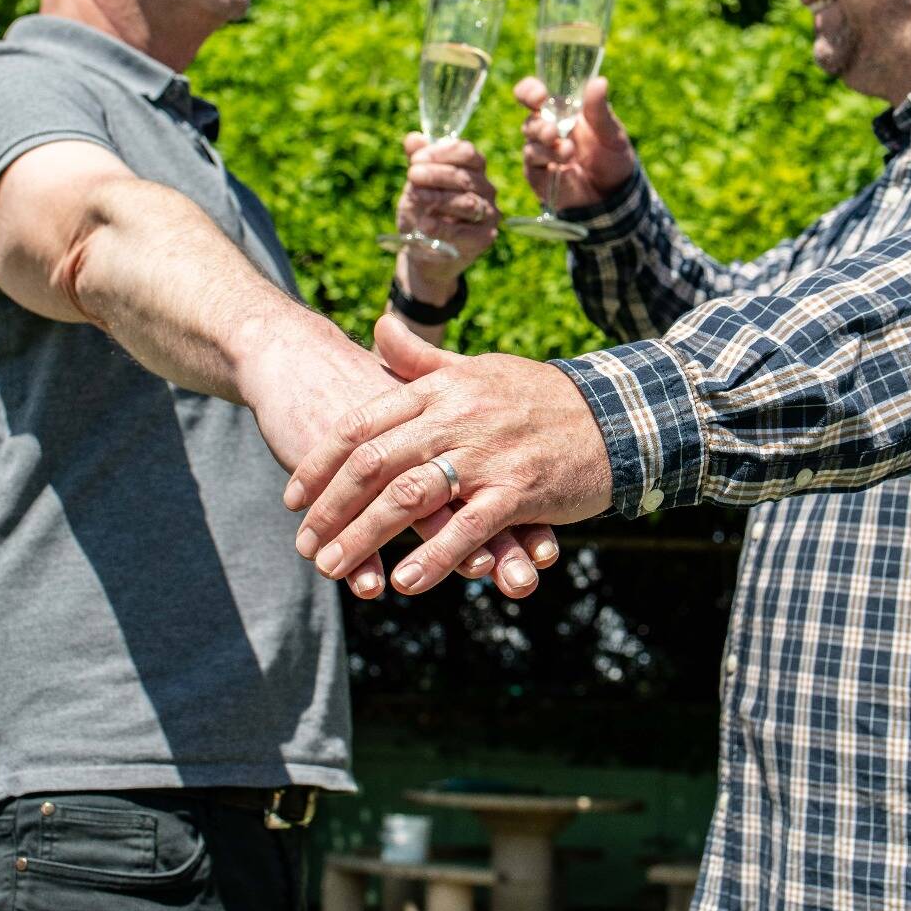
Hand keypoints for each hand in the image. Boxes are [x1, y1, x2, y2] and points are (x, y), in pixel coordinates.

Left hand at [283, 316, 612, 595]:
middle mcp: (457, 417)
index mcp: (441, 388)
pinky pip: (469, 527)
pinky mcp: (521, 490)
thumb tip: (376, 328)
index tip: (294, 496)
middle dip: (331, 508)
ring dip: (365, 536)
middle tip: (304, 545)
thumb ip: (420, 358)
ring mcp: (488, 454)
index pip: (363, 423)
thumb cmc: (539, 396)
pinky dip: (434, 556)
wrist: (616, 415)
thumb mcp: (476, 368)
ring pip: (411, 496)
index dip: (321, 462)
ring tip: (334, 568)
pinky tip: (404, 582)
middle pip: (375, 462)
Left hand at [395, 135, 498, 290]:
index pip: (467, 152)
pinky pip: (464, 232)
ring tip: (416, 197)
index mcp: (474, 170)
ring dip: (438, 198)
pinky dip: (442, 227)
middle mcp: (487, 190)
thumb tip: (412, 138)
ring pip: (468, 202)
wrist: (425, 251)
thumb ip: (417, 161)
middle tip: (411, 175)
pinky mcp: (483, 239)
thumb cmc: (424, 211)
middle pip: (465, 177)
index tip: (415, 159)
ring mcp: (488, 215)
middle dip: (435, 174)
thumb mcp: (417, 185)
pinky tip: (424, 224)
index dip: (441, 152)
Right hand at [516, 75, 636, 209]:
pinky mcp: (538, 175)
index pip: (531, 93)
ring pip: (531, 144)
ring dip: (547, 146)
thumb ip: (600, 109)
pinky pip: (533, 165)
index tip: (539, 95)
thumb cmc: (611, 155)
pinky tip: (565, 165)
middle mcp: (545, 129)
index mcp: (558, 110)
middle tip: (553, 130)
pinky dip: (547, 162)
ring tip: (569, 150)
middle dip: (540, 125)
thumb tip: (599, 81)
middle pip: (529, 121)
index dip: (529, 91)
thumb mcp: (610, 131)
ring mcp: (540, 152)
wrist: (614, 192)